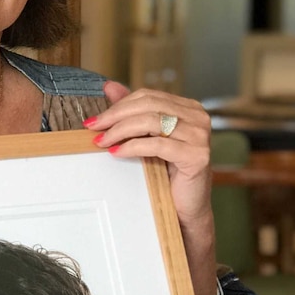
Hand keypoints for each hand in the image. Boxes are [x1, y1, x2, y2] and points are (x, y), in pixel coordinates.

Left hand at [84, 81, 216, 294]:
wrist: (185, 208)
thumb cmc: (167, 173)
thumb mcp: (146, 138)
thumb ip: (131, 112)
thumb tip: (109, 86)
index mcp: (188, 108)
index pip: (148, 96)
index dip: (118, 105)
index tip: (94, 120)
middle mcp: (199, 117)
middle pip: (149, 106)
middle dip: (116, 116)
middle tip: (93, 129)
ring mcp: (201, 135)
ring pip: (152, 122)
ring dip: (121, 131)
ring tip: (102, 142)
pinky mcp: (197, 155)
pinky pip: (158, 144)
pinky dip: (133, 146)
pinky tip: (117, 152)